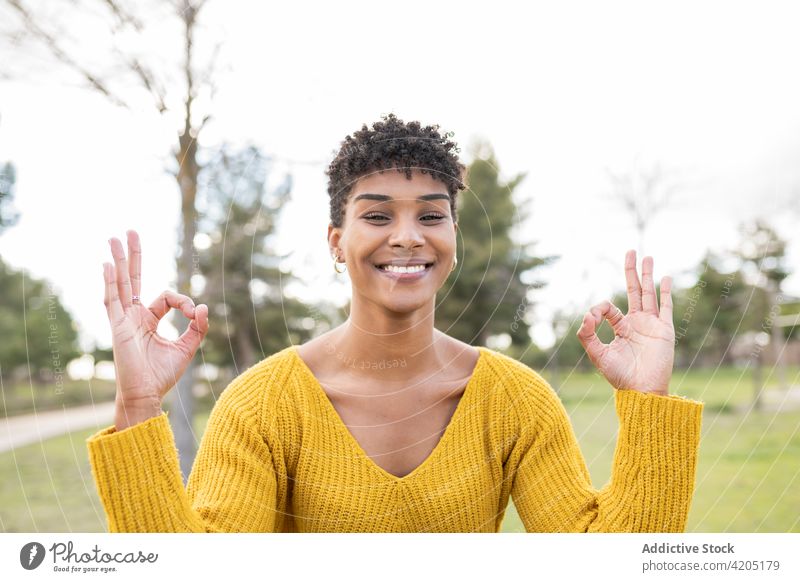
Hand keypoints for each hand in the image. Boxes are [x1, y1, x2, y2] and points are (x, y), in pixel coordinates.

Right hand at [103, 230, 208, 427]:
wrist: (147, 395)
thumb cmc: (163, 375)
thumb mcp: (187, 348)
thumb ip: (198, 327)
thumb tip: (202, 306)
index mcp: (149, 321)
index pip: (166, 297)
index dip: (183, 301)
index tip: (194, 313)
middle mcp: (133, 317)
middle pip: (132, 279)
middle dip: (133, 256)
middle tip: (130, 232)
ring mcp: (123, 321)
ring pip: (120, 284)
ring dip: (118, 261)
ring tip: (114, 238)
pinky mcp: (117, 328)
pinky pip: (112, 301)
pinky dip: (110, 283)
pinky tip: (107, 265)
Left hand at [576, 250, 673, 394]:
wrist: (642, 391)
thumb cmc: (619, 376)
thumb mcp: (597, 354)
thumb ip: (587, 334)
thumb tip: (586, 314)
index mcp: (621, 329)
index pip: (610, 308)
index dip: (600, 308)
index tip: (595, 316)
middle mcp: (637, 324)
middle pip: (634, 291)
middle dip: (631, 271)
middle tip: (631, 251)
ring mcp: (652, 325)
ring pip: (650, 294)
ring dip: (648, 275)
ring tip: (647, 257)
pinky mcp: (664, 330)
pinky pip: (666, 307)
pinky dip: (665, 292)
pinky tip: (665, 277)